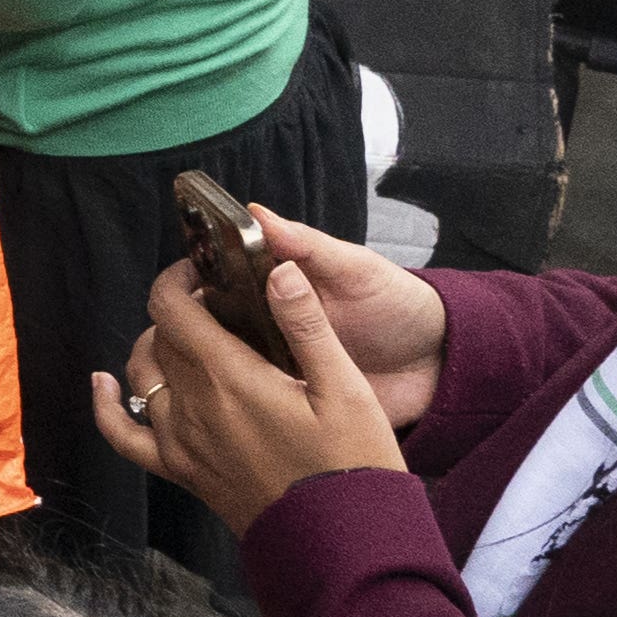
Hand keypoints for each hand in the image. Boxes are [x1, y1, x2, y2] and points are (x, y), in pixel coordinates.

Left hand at [87, 254, 407, 538]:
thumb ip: (306, 324)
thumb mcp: (346, 388)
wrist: (344, 546)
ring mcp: (180, 442)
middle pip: (160, 338)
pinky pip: (124, 435)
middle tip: (219, 308)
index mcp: (229, 378)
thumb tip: (279, 269)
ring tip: (192, 338)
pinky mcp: (182, 472)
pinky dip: (108, 406)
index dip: (179, 278)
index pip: (172, 307)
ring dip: (157, 348)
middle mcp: (192, 407)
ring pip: (142, 375)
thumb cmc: (353, 465)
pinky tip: (105, 384)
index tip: (203, 270)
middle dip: (181, 312)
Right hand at [182, 206, 448, 433]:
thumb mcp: (356, 269)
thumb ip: (309, 246)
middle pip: (211, 323)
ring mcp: (276, 365)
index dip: (194, 279)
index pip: (217, 276)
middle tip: (185, 336)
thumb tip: (254, 212)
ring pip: (225, 364)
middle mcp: (266, 324)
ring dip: (211, 367)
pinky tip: (227, 404)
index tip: (177, 284)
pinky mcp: (293, 402)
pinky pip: (257, 402)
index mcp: (275, 285)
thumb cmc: (397, 305)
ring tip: (199, 373)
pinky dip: (242, 402)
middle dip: (193, 328)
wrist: (439, 367)